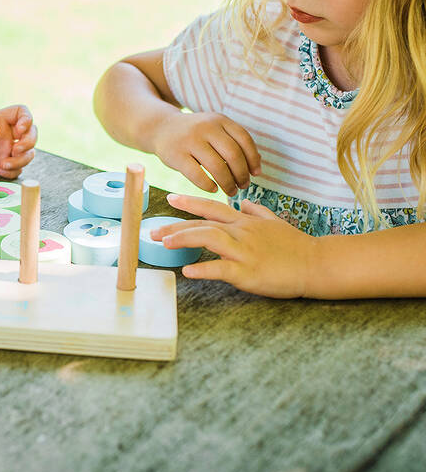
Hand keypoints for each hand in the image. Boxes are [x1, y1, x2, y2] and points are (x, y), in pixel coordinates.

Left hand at [0, 105, 36, 177]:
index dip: (27, 119)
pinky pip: (18, 169)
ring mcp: (7, 150)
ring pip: (29, 154)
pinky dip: (12, 171)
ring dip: (20, 160)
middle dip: (29, 142)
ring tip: (2, 164)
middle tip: (14, 150)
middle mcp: (8, 134)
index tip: (19, 129)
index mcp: (1, 119)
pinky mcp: (4, 165)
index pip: (22, 112)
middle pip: (32, 134)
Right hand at [152, 111, 261, 195]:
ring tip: (230, 191)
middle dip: (241, 174)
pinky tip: (213, 189)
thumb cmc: (195, 134)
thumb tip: (256, 166)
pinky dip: (209, 185)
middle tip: (243, 186)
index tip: (255, 174)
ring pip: (217, 167)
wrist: (161, 128)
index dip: (253, 159)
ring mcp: (189, 140)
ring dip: (228, 183)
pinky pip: (197, 175)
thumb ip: (234, 142)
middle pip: (233, 154)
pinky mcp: (176, 155)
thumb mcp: (214, 129)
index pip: (244, 140)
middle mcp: (206, 127)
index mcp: (219, 120)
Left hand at [152, 194, 316, 297]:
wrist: (317, 263)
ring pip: (210, 239)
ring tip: (164, 244)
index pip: (213, 208)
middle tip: (153, 232)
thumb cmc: (296, 245)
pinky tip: (188, 272)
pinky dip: (204, 269)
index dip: (190, 203)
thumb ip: (258, 211)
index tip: (170, 199)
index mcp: (245, 221)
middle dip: (176, 226)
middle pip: (203, 224)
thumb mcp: (276, 222)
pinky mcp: (249, 272)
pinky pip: (222, 269)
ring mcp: (245, 251)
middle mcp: (242, 232)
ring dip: (185, 239)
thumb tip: (245, 203)